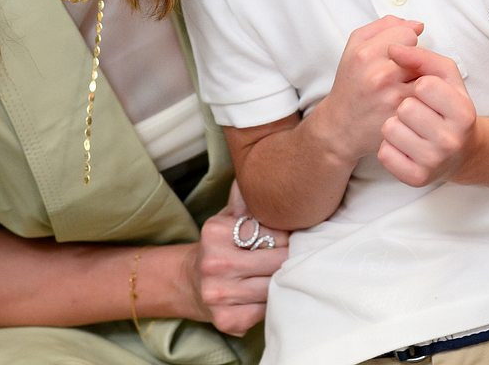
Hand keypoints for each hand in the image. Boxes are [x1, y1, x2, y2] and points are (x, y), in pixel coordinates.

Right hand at [189, 183, 287, 335]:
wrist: (190, 282)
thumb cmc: (219, 245)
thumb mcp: (227, 216)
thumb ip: (247, 196)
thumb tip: (265, 168)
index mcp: (215, 232)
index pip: (273, 233)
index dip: (288, 235)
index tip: (294, 237)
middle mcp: (214, 263)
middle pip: (276, 261)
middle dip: (290, 259)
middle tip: (299, 257)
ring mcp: (219, 295)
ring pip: (274, 287)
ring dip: (283, 281)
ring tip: (285, 274)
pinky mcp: (228, 321)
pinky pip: (266, 310)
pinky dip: (272, 303)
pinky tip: (269, 294)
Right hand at [308, 15, 422, 161]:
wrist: (341, 126)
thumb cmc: (351, 83)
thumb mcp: (356, 46)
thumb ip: (384, 26)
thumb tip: (417, 25)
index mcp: (365, 54)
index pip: (408, 33)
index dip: (406, 41)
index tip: (398, 52)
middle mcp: (379, 75)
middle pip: (420, 55)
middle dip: (416, 61)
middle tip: (404, 71)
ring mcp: (393, 97)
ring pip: (428, 76)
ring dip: (423, 79)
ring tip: (409, 85)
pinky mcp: (404, 116)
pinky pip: (427, 98)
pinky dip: (425, 97)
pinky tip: (414, 100)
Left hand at [378, 43, 476, 186]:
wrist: (460, 153)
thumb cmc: (449, 108)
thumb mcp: (447, 79)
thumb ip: (423, 57)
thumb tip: (393, 48)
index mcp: (463, 113)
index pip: (424, 85)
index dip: (420, 84)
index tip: (427, 93)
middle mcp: (451, 140)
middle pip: (405, 108)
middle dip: (406, 105)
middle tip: (418, 113)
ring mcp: (433, 162)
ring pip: (390, 128)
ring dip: (395, 124)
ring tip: (410, 128)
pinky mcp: (415, 178)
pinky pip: (384, 153)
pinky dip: (389, 146)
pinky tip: (404, 145)